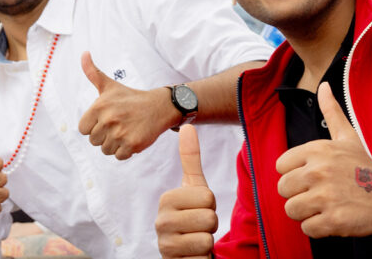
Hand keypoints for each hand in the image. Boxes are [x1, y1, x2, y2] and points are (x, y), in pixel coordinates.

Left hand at [78, 51, 178, 159]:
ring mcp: (120, 133)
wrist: (159, 106)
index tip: (107, 118)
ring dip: (115, 144)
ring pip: (106, 150)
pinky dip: (126, 151)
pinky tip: (133, 137)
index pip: (83, 129)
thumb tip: (83, 53)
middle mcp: (108, 120)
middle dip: (105, 135)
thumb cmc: (131, 97)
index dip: (95, 125)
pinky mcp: (132, 145)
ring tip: (126, 130)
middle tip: (119, 124)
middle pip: (94, 141)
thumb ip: (92, 72)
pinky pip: (119, 156)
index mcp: (99, 107)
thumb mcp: (110, 85)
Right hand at [155, 125, 217, 258]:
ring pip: (207, 239)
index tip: (198, 208)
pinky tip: (194, 255)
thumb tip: (187, 126)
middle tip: (199, 226)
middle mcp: (161, 223)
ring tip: (197, 239)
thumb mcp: (193, 187)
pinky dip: (204, 258)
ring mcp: (165, 246)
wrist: (185, 252)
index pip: (207, 197)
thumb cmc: (191, 215)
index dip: (210, 205)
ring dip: (208, 242)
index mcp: (166, 200)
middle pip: (209, 217)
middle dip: (211, 224)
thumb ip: (190, 158)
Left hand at [275, 83, 371, 238]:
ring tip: (327, 206)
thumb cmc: (365, 166)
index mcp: (317, 150)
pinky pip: (307, 228)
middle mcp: (318, 171)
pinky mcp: (333, 220)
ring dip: (307, 213)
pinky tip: (334, 217)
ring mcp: (325, 197)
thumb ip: (331, 112)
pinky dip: (319, 227)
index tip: (313, 176)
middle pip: (283, 190)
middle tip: (321, 193)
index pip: (280, 167)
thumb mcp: (347, 136)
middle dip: (299, 195)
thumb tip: (323, 86)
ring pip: (292, 210)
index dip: (295, 174)